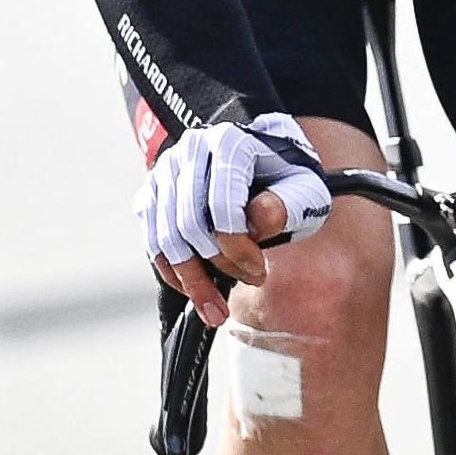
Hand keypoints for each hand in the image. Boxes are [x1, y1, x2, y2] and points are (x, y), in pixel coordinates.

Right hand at [136, 113, 331, 326]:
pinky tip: (197, 293)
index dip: (237, 249)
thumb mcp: (304, 190)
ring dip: (191, 282)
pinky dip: (173, 274)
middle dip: (217, 267)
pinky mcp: (152, 195)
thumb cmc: (286, 181)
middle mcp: (189, 152)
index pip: (220, 206)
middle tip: (248, 285)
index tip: (260, 272)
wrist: (264, 164)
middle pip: (187, 225)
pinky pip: (152, 243)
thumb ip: (286, 205)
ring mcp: (165, 172)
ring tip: (216, 311)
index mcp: (228, 143)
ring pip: (164, 238)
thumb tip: (257, 221)